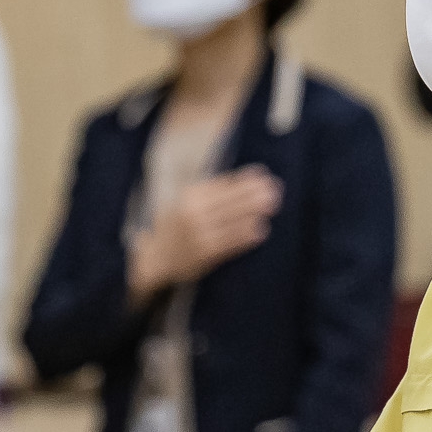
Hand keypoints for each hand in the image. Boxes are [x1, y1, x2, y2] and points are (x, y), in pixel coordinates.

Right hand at [130, 168, 281, 300]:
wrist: (155, 257)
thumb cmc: (176, 226)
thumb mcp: (185, 201)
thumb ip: (211, 190)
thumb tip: (244, 177)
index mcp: (189, 195)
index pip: (222, 184)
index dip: (245, 179)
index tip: (263, 174)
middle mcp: (193, 212)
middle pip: (230, 200)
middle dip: (254, 193)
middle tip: (276, 187)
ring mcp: (199, 233)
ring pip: (233, 219)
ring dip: (255, 211)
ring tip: (273, 204)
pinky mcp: (205, 253)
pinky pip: (230, 242)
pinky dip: (246, 235)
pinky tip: (261, 228)